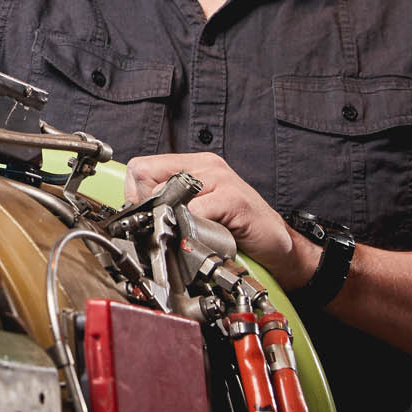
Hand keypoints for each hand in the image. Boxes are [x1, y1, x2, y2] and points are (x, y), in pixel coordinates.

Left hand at [123, 152, 318, 289]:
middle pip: (147, 178)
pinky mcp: (233, 197)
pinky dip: (194, 229)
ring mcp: (220, 179)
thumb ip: (169, 203)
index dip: (137, 196)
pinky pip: (195, 211)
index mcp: (193, 165)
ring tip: (189, 232)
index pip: (140, 168)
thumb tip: (135, 212)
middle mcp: (206, 166)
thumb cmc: (236, 229)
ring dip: (173, 219)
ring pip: (168, 193)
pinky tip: (207, 236)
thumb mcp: (196, 211)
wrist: (276, 246)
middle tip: (169, 228)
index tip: (149, 216)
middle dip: (151, 210)